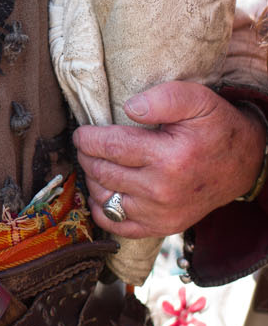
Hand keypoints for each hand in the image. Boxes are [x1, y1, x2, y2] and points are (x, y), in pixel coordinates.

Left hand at [74, 80, 264, 237]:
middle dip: (86, 156)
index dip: (88, 138)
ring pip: (105, 199)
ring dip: (92, 180)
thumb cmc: (217, 128)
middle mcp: (163, 191)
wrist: (244, 164)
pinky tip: (101, 194)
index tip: (82, 132)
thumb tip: (129, 108)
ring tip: (95, 163)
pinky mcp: (163, 227)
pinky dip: (101, 211)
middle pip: (103, 173)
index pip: (110, 147)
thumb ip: (163, 98)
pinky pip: (118, 226)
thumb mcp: (198, 100)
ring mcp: (161, 214)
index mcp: (169, 158)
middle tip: (85, 145)